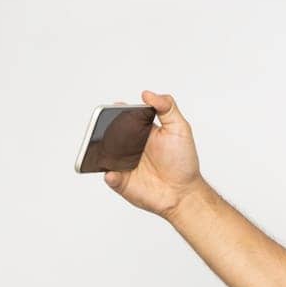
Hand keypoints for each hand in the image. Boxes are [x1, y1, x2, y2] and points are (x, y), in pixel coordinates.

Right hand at [103, 90, 206, 218]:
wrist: (185, 192)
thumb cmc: (183, 161)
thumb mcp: (180, 128)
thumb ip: (167, 108)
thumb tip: (147, 94)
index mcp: (140, 131)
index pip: (123, 118)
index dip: (116, 112)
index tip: (116, 108)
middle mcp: (129, 146)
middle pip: (109, 134)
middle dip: (104, 129)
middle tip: (106, 127)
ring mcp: (123, 164)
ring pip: (105, 155)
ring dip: (101, 151)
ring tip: (102, 148)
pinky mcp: (122, 182)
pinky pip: (110, 177)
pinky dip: (109, 176)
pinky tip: (112, 173)